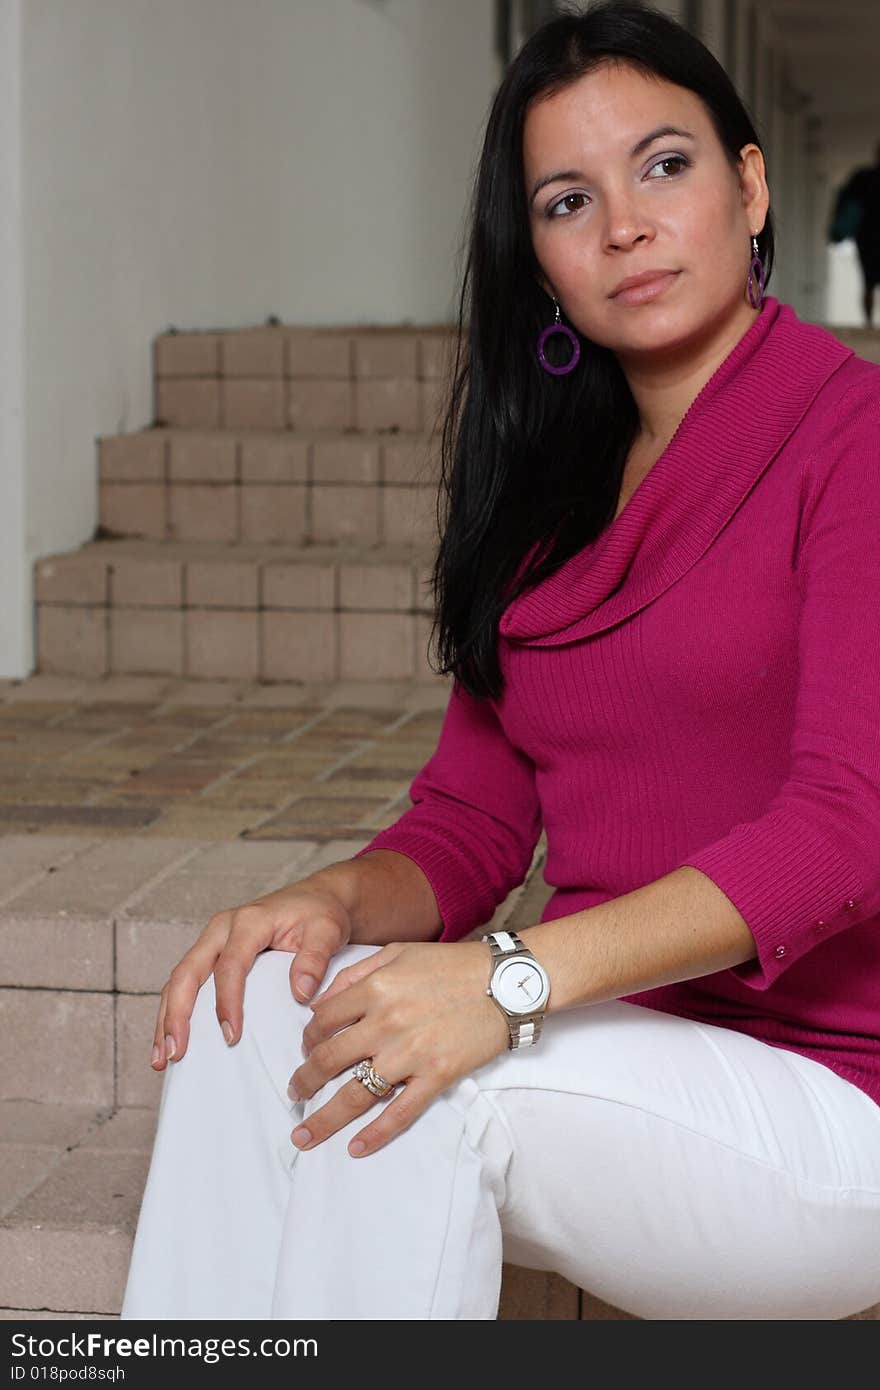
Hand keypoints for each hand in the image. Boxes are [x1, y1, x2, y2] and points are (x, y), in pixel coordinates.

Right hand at [151, 877, 352, 1069]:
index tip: (230, 1036)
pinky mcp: (212, 954)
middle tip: (175, 1053)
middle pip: (188, 971)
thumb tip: (300, 993)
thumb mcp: (327, 930)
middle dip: (177, 1014)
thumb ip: (315, 959)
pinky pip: (186, 983)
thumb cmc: (321, 914)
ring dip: (167, 1019)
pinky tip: (170, 1042)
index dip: (227, 1002)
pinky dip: (174, 1012)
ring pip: (179, 980)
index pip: (230, 965)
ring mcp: (213, 941)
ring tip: (163, 1058)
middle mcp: (222, 928)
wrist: (317, 897)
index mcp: (249, 921)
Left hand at [287, 939, 509, 1158]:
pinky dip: (376, 1135)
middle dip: (303, 1082)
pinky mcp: (437, 1076)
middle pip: (328, 1060)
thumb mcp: (398, 951)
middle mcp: (386, 1022)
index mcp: (375, 988)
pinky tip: (357, 1148)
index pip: (322, 1020)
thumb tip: (320, 1002)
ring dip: (324, 1119)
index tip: (307, 1050)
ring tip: (304, 1134)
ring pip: (355, 1094)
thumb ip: (356, 973)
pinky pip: (400, 1113)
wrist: (507, 981)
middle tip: (293, 1094)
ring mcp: (411, 1053)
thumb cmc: (452, 964)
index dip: (308, 1038)